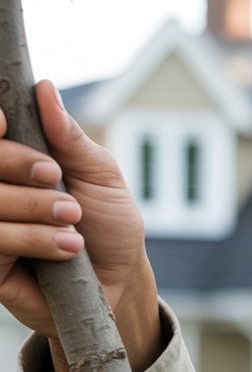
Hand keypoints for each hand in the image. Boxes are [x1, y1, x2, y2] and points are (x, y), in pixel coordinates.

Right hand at [0, 80, 159, 371]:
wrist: (121, 282)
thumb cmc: (109, 225)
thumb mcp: (101, 176)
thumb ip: (70, 137)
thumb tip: (44, 89)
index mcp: (13, 161)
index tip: (4, 122)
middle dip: (16, 163)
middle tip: (54, 176)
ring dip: (32, 207)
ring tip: (73, 220)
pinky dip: (32, 240)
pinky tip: (68, 246)